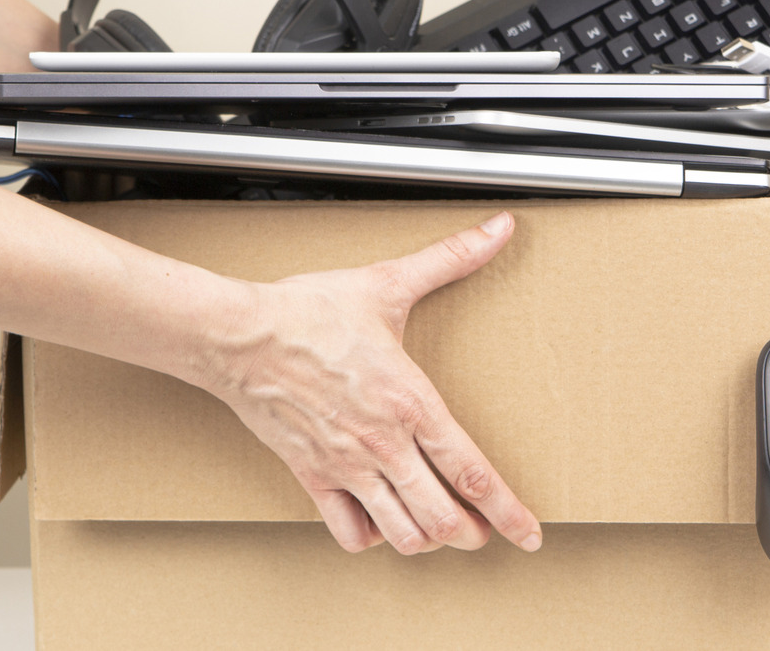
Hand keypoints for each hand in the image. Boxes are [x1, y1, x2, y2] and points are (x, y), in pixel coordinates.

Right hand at [202, 212, 541, 554]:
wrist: (239, 335)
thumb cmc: (309, 311)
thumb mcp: (387, 283)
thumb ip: (451, 259)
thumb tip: (499, 229)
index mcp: (412, 402)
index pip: (473, 473)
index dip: (509, 512)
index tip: (530, 536)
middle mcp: (384, 444)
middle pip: (443, 518)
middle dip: (472, 533)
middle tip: (485, 532)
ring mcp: (347, 466)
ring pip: (402, 534)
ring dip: (428, 540)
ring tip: (439, 532)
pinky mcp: (312, 476)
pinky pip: (349, 532)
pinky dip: (372, 537)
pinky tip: (380, 521)